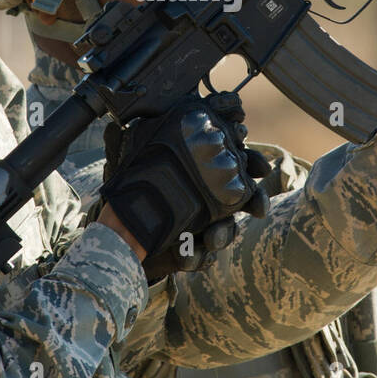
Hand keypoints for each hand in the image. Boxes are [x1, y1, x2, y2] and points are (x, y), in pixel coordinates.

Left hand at [100, 91, 269, 270]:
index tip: (261, 167)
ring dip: (222, 233)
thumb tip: (118, 120)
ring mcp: (202, 226)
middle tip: (258, 208)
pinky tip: (185, 253)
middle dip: (255, 202)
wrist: (115, 224)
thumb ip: (131, 136)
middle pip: (244, 200)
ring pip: (225, 230)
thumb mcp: (130, 155)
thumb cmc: (131, 182)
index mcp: (203, 169)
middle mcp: (209, 197)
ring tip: (211, 237)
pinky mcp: (189, 251)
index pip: (238, 162)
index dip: (254, 164)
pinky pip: (199, 257)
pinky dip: (194, 256)